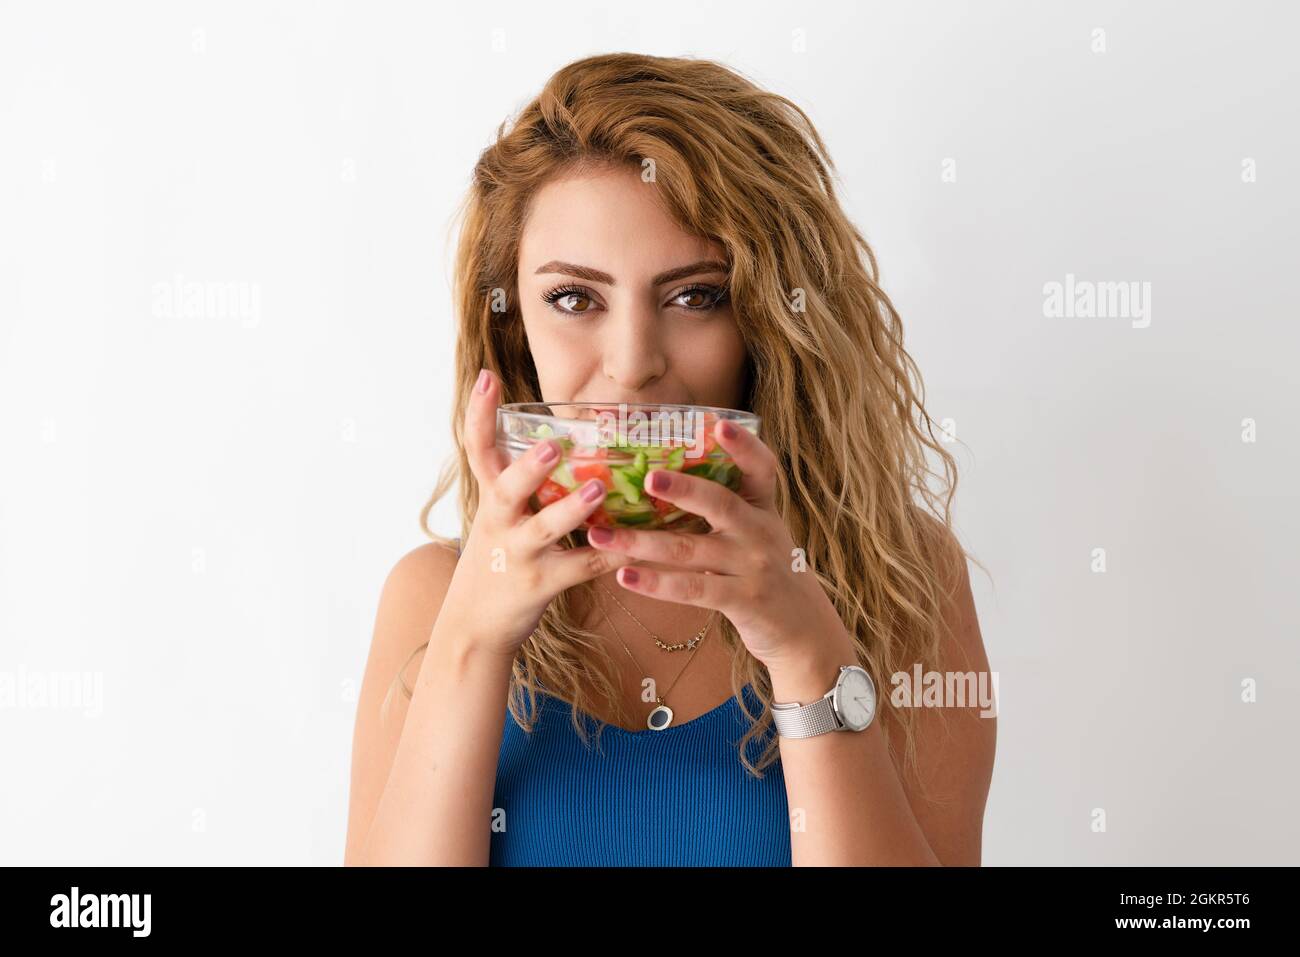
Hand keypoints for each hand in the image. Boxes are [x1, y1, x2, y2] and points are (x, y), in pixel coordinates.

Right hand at [446, 370, 636, 656]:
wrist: (472, 627)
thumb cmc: (497, 560)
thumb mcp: (499, 518)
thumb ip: (523, 485)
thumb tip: (558, 441)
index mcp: (490, 499)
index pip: (477, 450)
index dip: (479, 414)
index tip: (486, 376)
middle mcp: (499, 523)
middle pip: (505, 488)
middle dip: (528, 466)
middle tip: (552, 444)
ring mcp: (518, 554)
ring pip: (544, 529)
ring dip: (571, 510)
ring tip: (597, 490)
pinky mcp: (539, 584)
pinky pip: (580, 567)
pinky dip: (608, 555)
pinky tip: (635, 546)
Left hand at [585, 419, 845, 669]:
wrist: (802, 627)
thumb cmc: (766, 573)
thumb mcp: (757, 534)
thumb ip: (726, 509)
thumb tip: (663, 478)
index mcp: (763, 509)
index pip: (761, 469)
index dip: (743, 446)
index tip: (719, 423)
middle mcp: (761, 532)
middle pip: (720, 503)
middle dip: (683, 489)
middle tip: (648, 477)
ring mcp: (754, 566)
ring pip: (690, 550)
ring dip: (640, 542)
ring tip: (601, 536)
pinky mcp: (744, 600)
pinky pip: (693, 589)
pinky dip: (656, 583)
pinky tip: (624, 576)